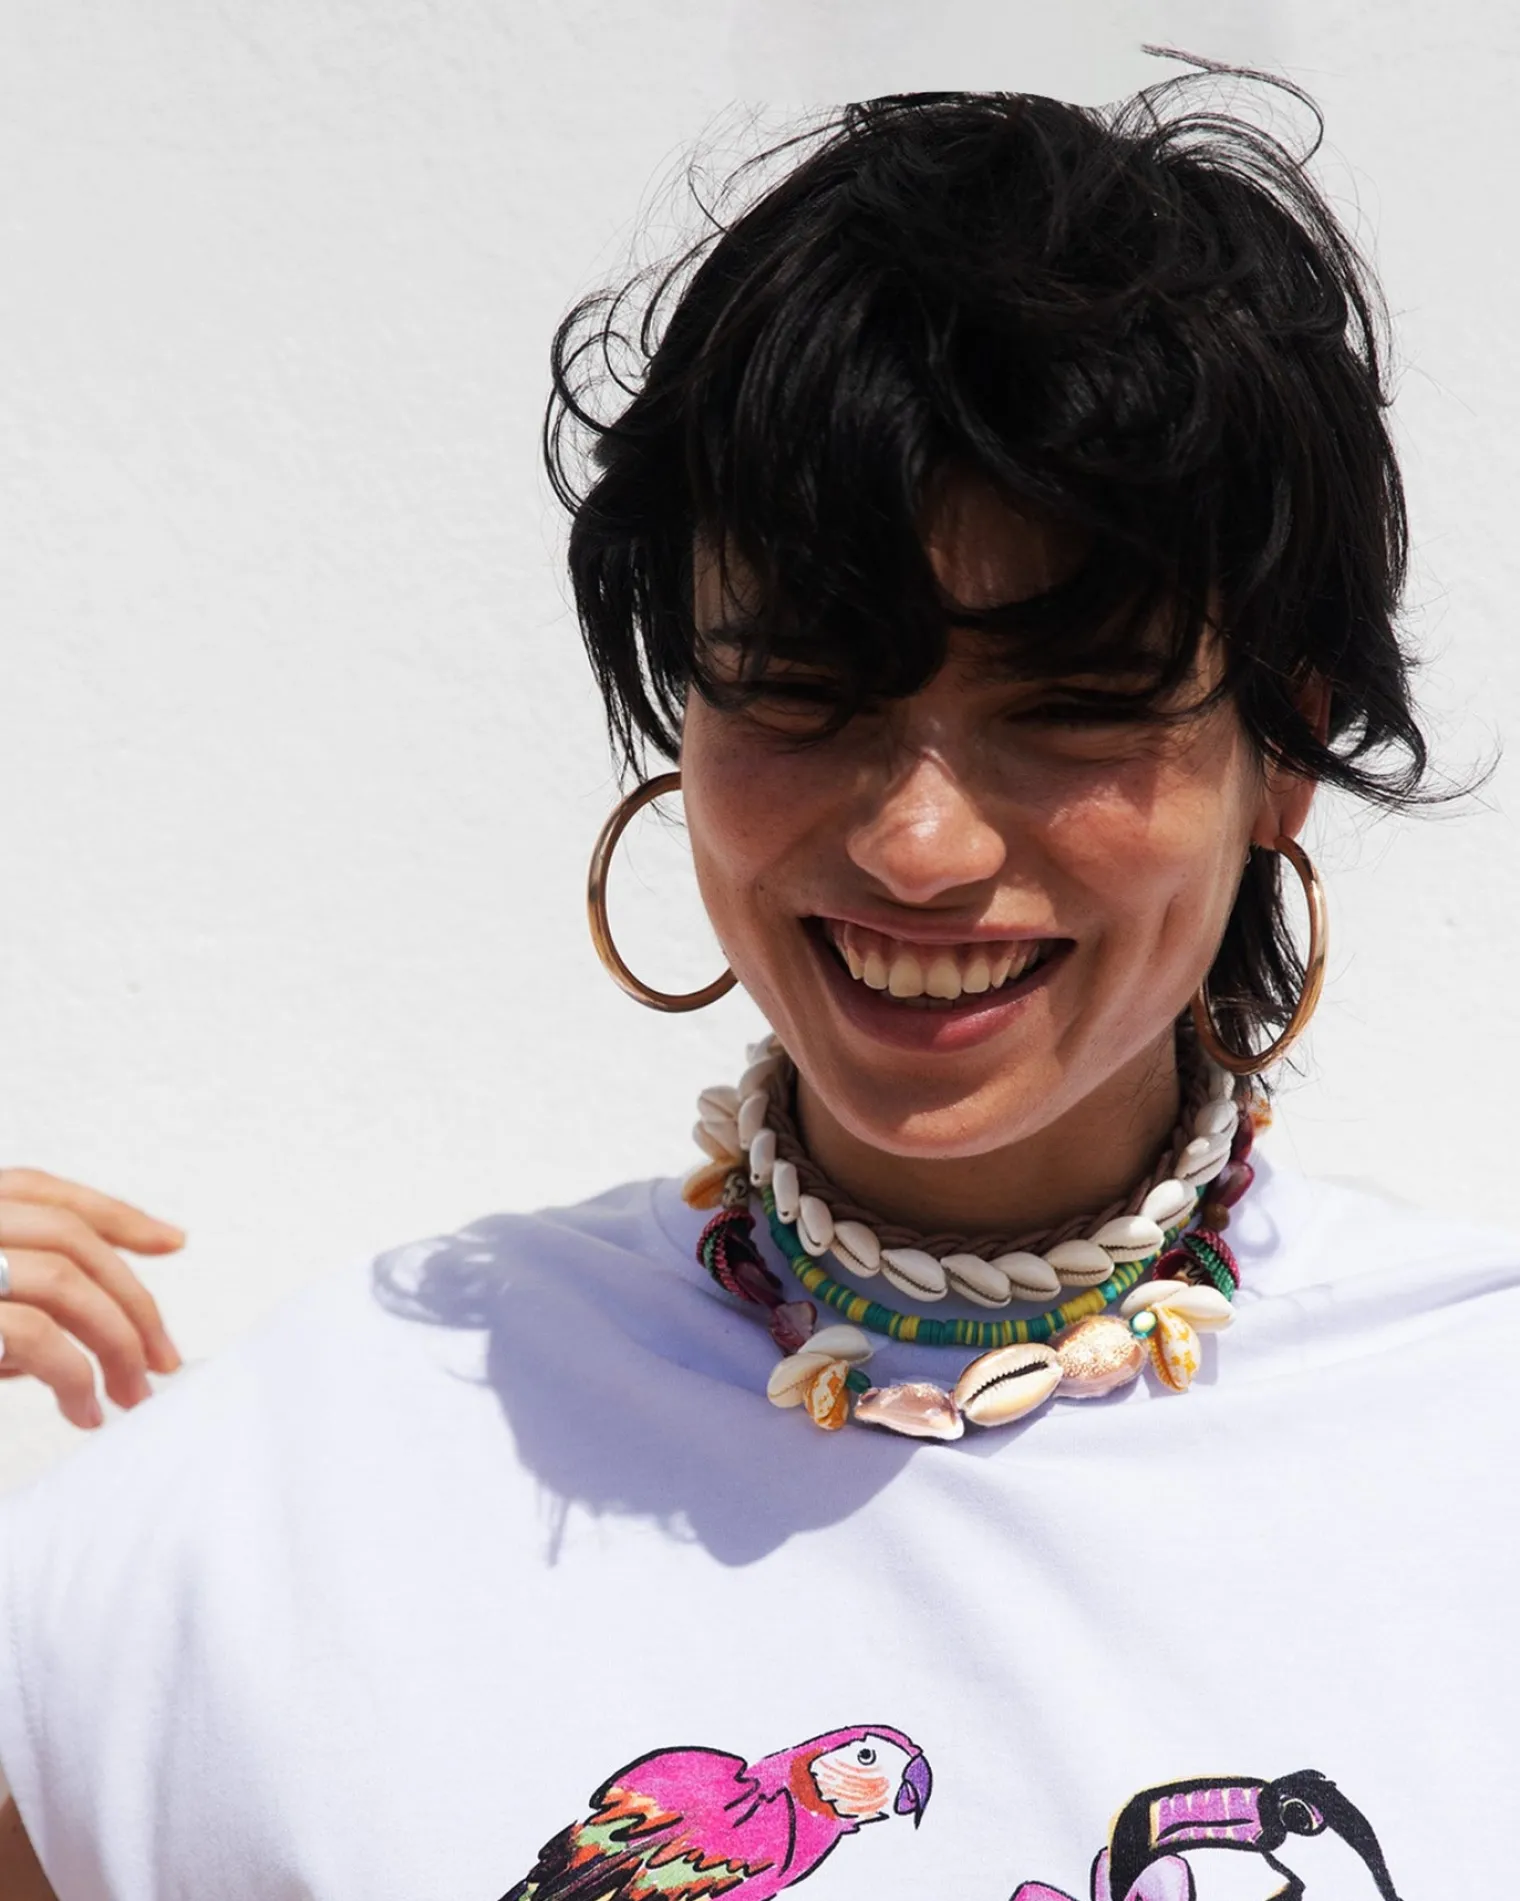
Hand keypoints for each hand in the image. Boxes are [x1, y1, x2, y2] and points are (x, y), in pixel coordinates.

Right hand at [0, 1168, 184, 1428]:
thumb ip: (20, 1298)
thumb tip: (105, 1329)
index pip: (40, 1190)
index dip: (114, 1215)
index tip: (172, 1242)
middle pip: (68, 1239)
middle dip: (131, 1300)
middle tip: (163, 1359)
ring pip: (65, 1282)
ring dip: (115, 1343)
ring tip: (130, 1394)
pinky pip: (36, 1335)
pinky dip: (75, 1377)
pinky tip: (85, 1410)